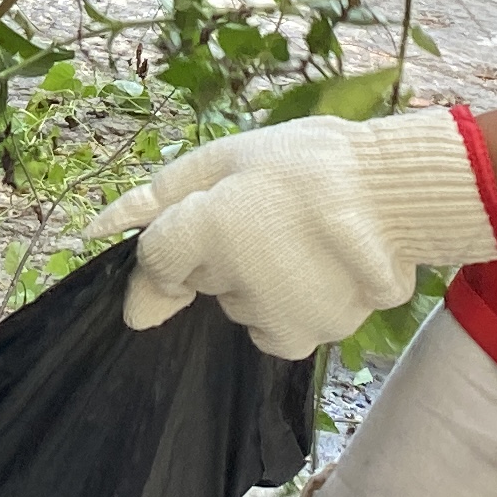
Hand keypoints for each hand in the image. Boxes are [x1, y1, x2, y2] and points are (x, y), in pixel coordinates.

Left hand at [84, 111, 496, 356]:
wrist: (399, 193)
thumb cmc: (308, 161)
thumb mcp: (225, 157)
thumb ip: (157, 199)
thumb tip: (97, 230)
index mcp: (205, 233)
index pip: (154, 262)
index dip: (173, 242)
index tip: (208, 227)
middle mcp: (232, 288)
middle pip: (202, 279)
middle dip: (221, 251)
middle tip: (269, 212)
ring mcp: (274, 320)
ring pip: (241, 303)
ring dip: (258, 277)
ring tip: (302, 236)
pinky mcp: (310, 339)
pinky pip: (279, 324)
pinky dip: (290, 301)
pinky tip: (320, 267)